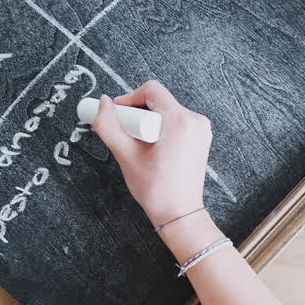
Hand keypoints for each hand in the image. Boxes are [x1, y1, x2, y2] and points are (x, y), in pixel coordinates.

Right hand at [93, 80, 210, 226]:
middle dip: (137, 114)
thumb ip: (109, 126)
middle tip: (126, 136)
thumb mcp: (125, 156)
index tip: (117, 116)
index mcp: (180, 121)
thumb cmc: (157, 190)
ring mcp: (200, 130)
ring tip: (140, 146)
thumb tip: (104, 104)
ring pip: (166, 111)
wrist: (179, 214)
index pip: (151, 90)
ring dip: (148, 122)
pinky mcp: (200, 138)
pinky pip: (175, 122)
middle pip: (158, 100)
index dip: (128, 99)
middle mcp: (195, 121)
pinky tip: (153, 149)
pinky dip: (160, 129)